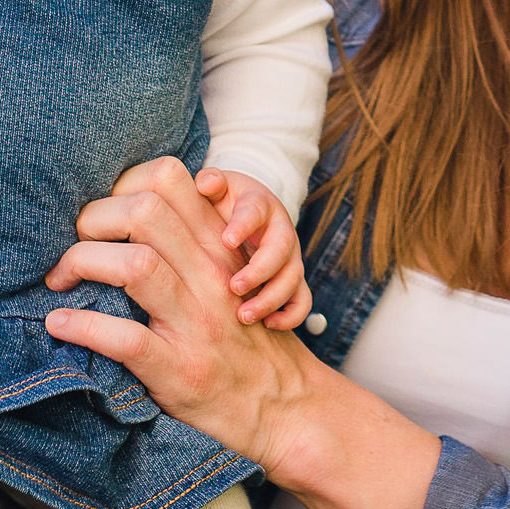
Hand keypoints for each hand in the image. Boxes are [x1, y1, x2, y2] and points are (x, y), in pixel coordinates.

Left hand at [43, 156, 444, 508]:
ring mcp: (197, 322)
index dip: (121, 185)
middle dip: (92, 220)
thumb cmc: (243, 335)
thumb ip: (190, 238)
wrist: (284, 407)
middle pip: (144, 211)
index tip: (100, 214)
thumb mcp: (228, 273)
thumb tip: (121, 210)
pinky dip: (82, 325)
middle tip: (72, 245)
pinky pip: (124, 338)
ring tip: (59, 279)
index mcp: (219, 246)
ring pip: (134, 265)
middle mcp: (211, 275)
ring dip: (81, 264)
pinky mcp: (180, 369)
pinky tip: (58, 324)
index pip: (167, 178)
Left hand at [198, 166, 313, 328]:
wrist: (250, 212)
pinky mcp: (293, 279)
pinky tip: (268, 325)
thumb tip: (206, 182)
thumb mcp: (218, 186)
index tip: (226, 241)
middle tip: (234, 287)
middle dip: (259, 271)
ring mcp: (290, 257)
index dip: (243, 225)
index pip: (255, 211)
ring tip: (244, 315)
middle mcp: (280, 230)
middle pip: (281, 249)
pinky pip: (303, 300)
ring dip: (271, 299)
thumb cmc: (227, 201)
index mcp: (259, 204)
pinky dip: (291, 316)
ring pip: (293, 278)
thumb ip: (211, 182)